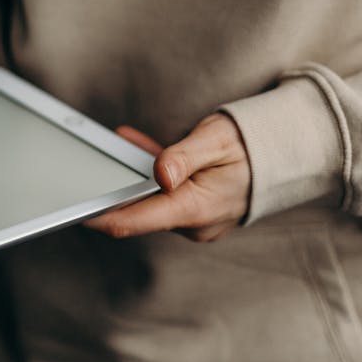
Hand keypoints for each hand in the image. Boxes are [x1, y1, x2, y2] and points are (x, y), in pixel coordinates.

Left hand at [83, 113, 250, 242]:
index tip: (75, 209)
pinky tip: (136, 146)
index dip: (101, 215)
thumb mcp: (217, 140)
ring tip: (120, 140)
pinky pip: (165, 195)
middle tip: (97, 158)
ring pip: (152, 199)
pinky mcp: (195, 211)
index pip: (136, 219)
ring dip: (136, 174)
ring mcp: (195, 220)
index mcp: (196, 208)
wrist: (286, 156)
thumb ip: (185, 157)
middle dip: (117, 186)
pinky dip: (152, 173)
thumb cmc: (252, 145)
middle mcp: (193, 221)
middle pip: (140, 210)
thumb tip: (159, 173)